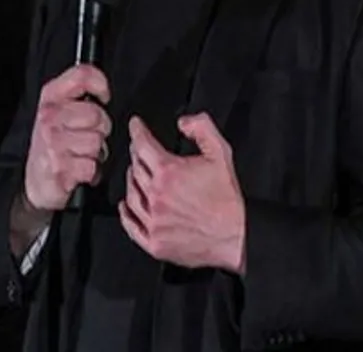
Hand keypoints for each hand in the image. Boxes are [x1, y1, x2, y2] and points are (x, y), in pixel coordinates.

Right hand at [23, 64, 111, 211]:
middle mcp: (49, 117)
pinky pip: (93, 165)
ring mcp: (53, 142)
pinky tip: (78, 168)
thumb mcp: (62, 108)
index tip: (103, 97)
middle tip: (87, 135)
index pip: (82, 75)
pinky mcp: (59, 167)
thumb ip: (81, 91)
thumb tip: (102, 89)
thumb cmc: (55, 141)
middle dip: (101, 128)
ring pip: (97, 141)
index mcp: (51, 97)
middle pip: (96, 113)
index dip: (100, 85)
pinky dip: (91, 171)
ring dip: (95, 152)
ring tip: (81, 153)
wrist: (37, 179)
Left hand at [119, 112, 245, 273]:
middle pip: (135, 168)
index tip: (135, 125)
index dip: (137, 131)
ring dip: (131, 180)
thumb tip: (184, 122)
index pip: (142, 145)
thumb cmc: (228, 199)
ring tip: (135, 173)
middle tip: (139, 149)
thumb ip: (202, 129)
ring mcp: (153, 220)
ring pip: (130, 194)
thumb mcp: (221, 153)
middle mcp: (156, 196)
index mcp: (169, 172)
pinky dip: (125, 213)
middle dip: (136, 154)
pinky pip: (131, 226)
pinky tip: (126, 206)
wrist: (236, 236)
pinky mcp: (154, 241)